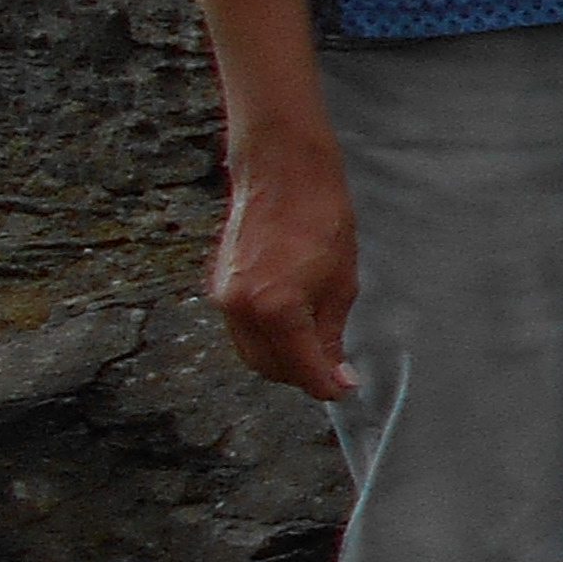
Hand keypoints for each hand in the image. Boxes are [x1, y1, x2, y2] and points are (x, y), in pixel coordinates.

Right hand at [210, 152, 358, 399]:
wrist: (284, 173)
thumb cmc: (321, 218)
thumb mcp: (341, 283)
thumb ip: (332, 334)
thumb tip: (338, 371)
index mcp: (275, 308)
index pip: (300, 368)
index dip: (326, 385)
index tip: (345, 388)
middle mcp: (240, 308)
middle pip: (268, 367)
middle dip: (301, 375)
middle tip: (334, 369)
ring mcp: (222, 297)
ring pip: (250, 351)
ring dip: (280, 359)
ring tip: (315, 347)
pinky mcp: (217, 285)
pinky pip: (239, 329)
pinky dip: (264, 337)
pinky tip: (291, 324)